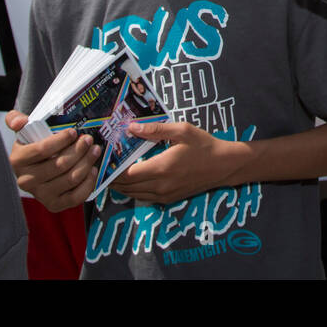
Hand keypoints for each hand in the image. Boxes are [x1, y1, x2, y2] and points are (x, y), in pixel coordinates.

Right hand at [5, 110, 101, 211]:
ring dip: (87, 162)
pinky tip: (92, 169)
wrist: (36, 167)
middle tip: (89, 139)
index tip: (73, 132)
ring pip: (70, 179)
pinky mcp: (53, 205)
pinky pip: (75, 197)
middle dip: (79, 150)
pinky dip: (88, 183)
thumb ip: (16, 120)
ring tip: (95, 150)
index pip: (42, 150)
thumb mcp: (24, 131)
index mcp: (17, 160)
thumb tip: (20, 122)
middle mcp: (26, 180)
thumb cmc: (33, 145)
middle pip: (59, 165)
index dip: (61, 140)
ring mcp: (40, 195)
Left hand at [107, 121, 248, 204]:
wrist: (224, 166)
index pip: (126, 174)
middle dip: (111, 178)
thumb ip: (155, 130)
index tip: (103, 159)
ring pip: (133, 194)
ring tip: (111, 173)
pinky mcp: (169, 199)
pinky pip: (144, 197)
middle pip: (126, 186)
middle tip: (102, 166)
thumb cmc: (204, 145)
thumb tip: (131, 127)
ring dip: (120, 186)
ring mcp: (164, 195)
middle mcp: (160, 185)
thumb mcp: (181, 131)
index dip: (111, 169)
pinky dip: (133, 190)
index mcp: (161, 168)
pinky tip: (130, 180)